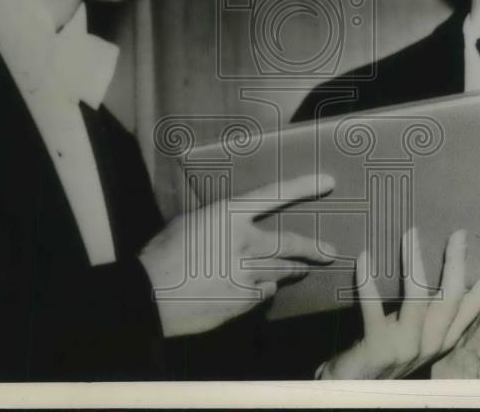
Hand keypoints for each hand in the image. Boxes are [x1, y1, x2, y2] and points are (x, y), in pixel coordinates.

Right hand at [139, 174, 335, 336]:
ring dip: (295, 269)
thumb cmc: (162, 254)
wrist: (150, 295)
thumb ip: (218, 222)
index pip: (273, 195)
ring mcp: (247, 272)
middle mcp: (244, 241)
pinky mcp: (243, 298)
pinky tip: (263, 288)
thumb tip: (230, 226)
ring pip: (282, 270)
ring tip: (305, 268)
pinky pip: (264, 291)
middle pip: (290, 244)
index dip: (302, 186)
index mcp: (228, 214)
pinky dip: (265, 288)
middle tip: (330, 252)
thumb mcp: (190, 223)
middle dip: (313, 248)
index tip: (328, 182)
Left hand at [318, 228, 479, 379]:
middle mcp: (429, 345)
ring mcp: (405, 349)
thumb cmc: (380, 355)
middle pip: (452, 298)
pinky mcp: (378, 349)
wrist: (353, 391)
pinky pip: (373, 309)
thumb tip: (431, 271)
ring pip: (419, 299)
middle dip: (456, 263)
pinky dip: (367, 281)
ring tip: (410, 233)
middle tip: (458, 233)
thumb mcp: (411, 334)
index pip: (473, 309)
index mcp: (440, 339)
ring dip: (414, 262)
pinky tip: (364, 258)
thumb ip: (424, 312)